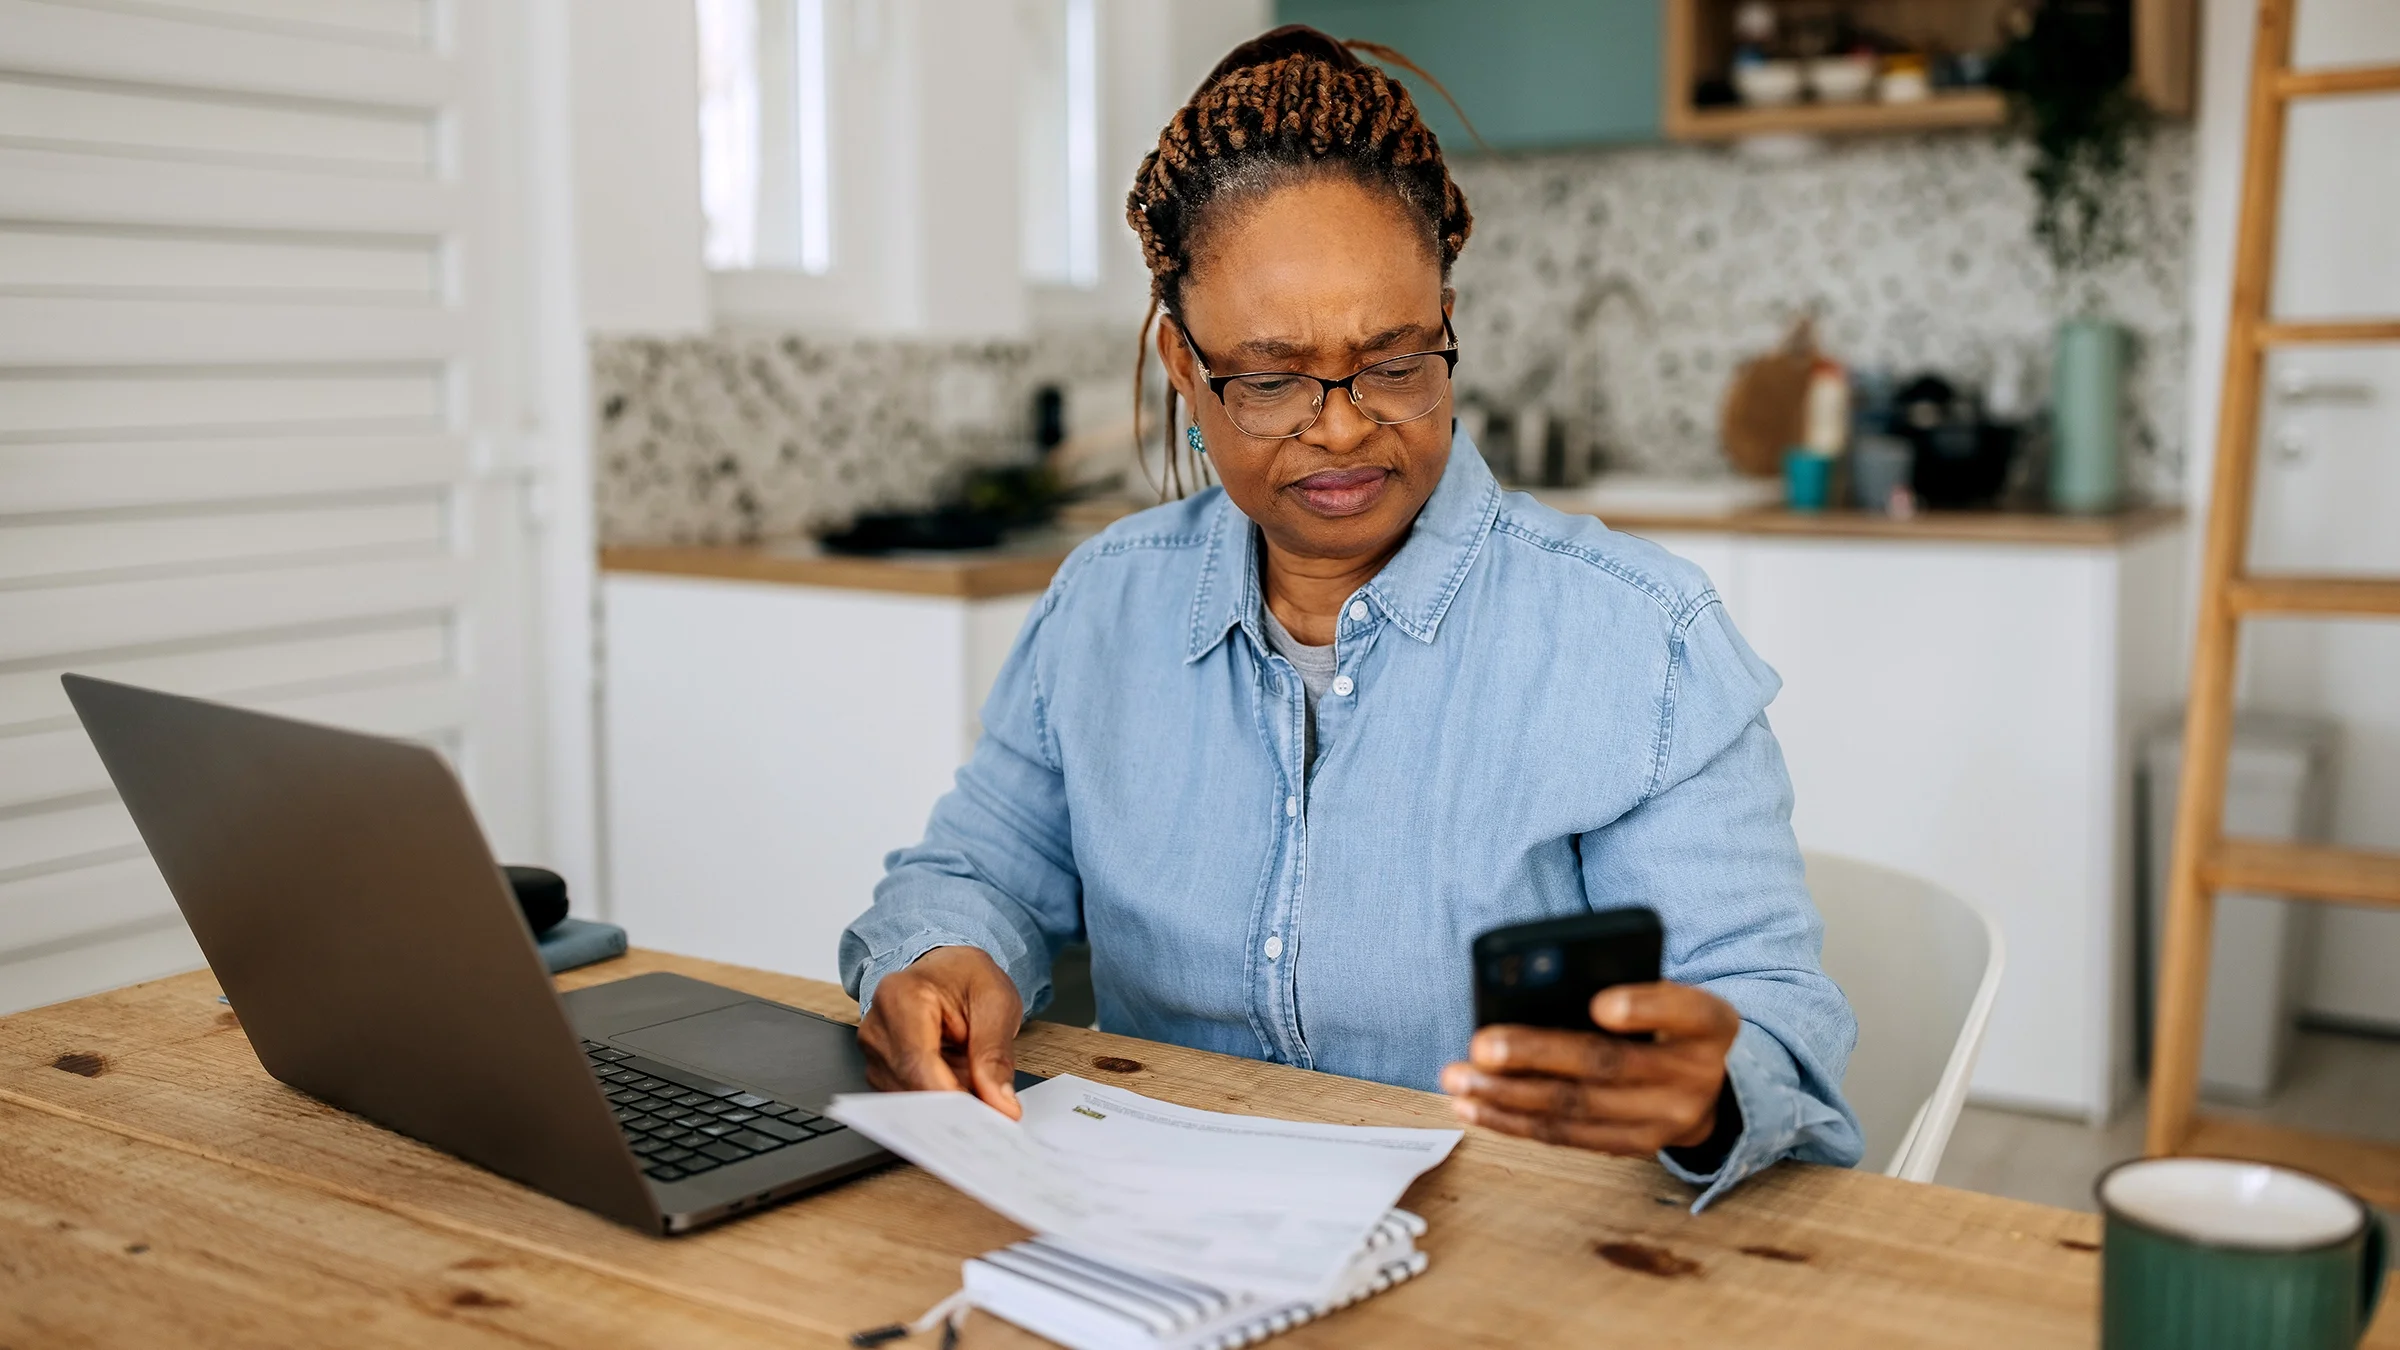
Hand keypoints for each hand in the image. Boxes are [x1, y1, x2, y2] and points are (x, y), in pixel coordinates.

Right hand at [855, 945, 1023, 1118]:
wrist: (948, 971)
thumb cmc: (967, 979)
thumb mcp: (997, 1004)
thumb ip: (995, 1055)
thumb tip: (1000, 1103)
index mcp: (900, 996)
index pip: (916, 1061)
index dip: (948, 1097)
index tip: (982, 1118)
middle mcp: (877, 1026)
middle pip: (909, 1087)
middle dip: (953, 1110)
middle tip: (993, 1118)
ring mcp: (874, 1052)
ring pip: (908, 1101)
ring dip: (946, 1110)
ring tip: (981, 1102)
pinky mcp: (880, 1072)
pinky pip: (908, 1101)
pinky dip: (937, 1107)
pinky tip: (962, 1098)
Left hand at [1439, 982, 1739, 1154]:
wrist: (1715, 1083)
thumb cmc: (1669, 1022)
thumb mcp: (1667, 995)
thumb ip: (1624, 986)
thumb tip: (1534, 991)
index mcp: (1710, 1023)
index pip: (1685, 1009)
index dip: (1643, 1007)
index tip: (1600, 1002)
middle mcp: (1696, 1074)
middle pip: (1609, 1064)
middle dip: (1537, 1054)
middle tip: (1482, 1044)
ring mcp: (1668, 1119)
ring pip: (1579, 1107)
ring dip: (1509, 1095)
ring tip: (1460, 1079)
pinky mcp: (1637, 1145)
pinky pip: (1569, 1137)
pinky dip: (1516, 1122)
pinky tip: (1476, 1106)